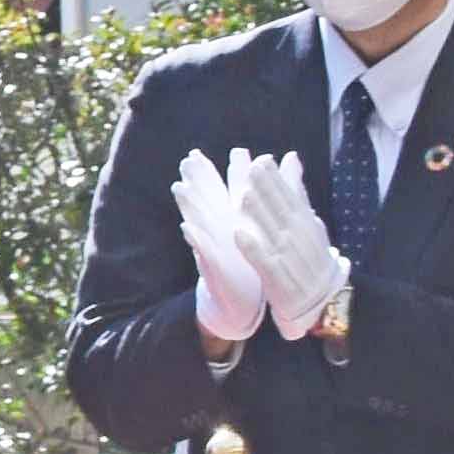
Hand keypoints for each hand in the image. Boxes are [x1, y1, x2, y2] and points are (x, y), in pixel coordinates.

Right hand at [168, 153, 266, 349]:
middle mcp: (220, 235)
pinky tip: (188, 228)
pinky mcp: (214, 269)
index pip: (231, 194)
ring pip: (200, 223)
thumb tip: (272, 186)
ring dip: (190, 207)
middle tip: (189, 160)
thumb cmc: (246, 267)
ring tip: (181, 189)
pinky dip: (196, 240)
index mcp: (234, 225)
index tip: (227, 149)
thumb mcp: (257, 236)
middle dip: (201, 182)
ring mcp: (214, 250)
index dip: (230, 172)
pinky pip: (203, 251)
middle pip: (209, 203)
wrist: (239, 304)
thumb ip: (264, 210)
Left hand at [229, 153, 351, 338]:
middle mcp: (299, 239)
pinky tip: (238, 234)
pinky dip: (253, 249)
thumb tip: (290, 158)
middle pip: (282, 212)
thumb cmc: (309, 255)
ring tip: (243, 195)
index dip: (276, 181)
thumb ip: (295, 191)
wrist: (321, 300)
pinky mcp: (279, 280)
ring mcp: (290, 259)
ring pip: (273, 234)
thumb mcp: (307, 221)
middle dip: (267, 191)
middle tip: (250, 169)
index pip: (289, 198)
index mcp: (305, 223)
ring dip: (259, 215)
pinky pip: (265, 263)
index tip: (261, 161)